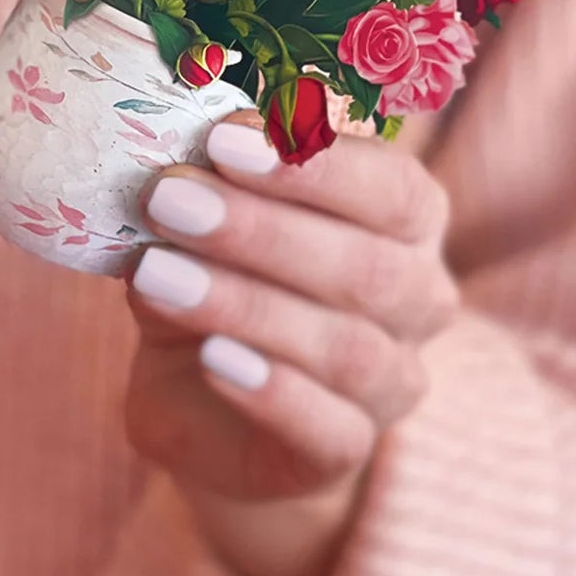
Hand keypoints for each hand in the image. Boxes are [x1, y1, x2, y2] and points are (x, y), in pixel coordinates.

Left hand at [122, 109, 459, 575]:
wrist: (207, 397)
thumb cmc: (218, 269)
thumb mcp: (208, 207)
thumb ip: (206, 170)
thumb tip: (159, 123)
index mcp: (404, 219)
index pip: (392, 188)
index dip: (314, 164)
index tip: (221, 139)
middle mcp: (419, 299)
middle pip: (368, 267)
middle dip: (261, 229)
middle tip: (169, 197)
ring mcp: (390, 384)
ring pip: (345, 348)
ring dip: (245, 304)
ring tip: (156, 274)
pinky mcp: (342, 452)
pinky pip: (328, 429)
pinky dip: (270, 391)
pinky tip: (212, 359)